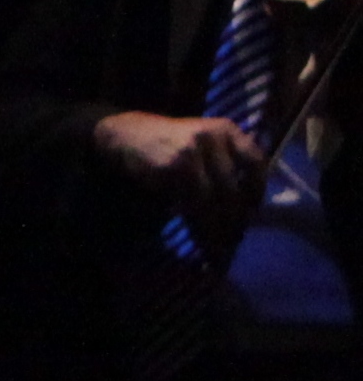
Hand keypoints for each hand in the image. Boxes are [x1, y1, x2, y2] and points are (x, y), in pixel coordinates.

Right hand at [94, 107, 265, 241]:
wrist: (123, 134)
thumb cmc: (167, 144)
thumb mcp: (202, 144)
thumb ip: (225, 165)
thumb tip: (248, 210)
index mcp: (226, 129)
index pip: (257, 163)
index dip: (257, 192)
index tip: (250, 213)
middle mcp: (213, 137)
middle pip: (234, 188)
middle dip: (235, 220)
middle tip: (233, 243)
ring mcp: (193, 151)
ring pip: (215, 200)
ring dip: (218, 229)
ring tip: (219, 250)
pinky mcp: (174, 166)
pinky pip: (194, 204)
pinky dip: (200, 226)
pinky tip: (201, 239)